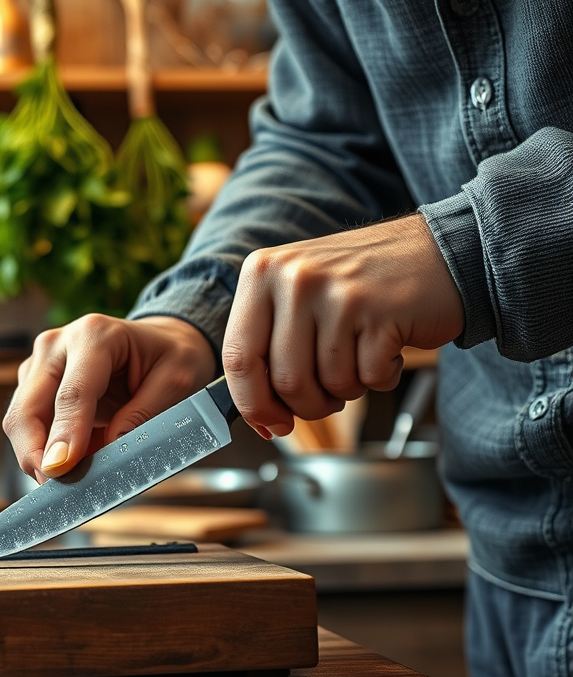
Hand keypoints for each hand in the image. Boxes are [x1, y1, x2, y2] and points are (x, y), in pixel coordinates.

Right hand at [4, 314, 215, 482]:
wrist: (157, 341)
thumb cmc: (169, 357)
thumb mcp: (177, 381)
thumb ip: (145, 414)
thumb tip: (111, 448)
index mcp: (95, 335)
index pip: (72, 393)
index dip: (64, 435)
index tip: (59, 469)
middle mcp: (57, 345)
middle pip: (28, 409)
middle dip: (35, 454)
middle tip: (57, 489)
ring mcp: (40, 364)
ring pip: (20, 422)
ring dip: (39, 456)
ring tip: (74, 478)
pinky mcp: (33, 384)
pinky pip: (28, 427)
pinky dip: (44, 451)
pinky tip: (71, 463)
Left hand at [223, 214, 463, 437]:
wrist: (438, 253)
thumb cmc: (361, 283)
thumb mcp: (297, 294)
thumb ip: (267, 345)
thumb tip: (256, 415)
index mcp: (262, 272)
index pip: (238, 356)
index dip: (253, 403)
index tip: (268, 423)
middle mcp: (294, 277)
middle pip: (284, 380)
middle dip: (308, 404)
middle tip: (327, 396)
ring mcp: (339, 293)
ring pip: (328, 383)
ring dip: (348, 389)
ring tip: (361, 357)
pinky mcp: (382, 312)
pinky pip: (369, 378)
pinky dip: (382, 377)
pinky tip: (388, 346)